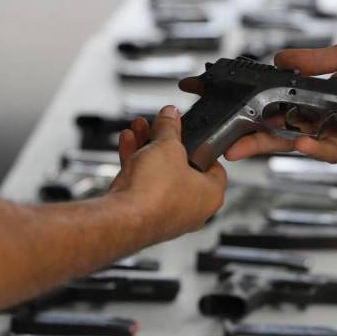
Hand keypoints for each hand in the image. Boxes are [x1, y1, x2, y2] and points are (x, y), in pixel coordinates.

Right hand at [109, 105, 226, 242]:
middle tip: (158, 127)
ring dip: (147, 150)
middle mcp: (192, 210)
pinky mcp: (145, 217)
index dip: (200, 145)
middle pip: (181, 168)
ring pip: (159, 176)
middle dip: (165, 143)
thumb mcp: (167, 146)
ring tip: (139, 130)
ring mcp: (167, 215)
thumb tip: (170, 116)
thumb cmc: (155, 193)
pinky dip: (136, 166)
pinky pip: (143, 186)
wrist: (122, 219)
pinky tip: (128, 145)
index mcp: (211, 195)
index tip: (188, 133)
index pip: (213, 165)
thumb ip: (169, 127)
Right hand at [224, 38, 336, 164]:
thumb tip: (279, 59)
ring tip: (295, 143)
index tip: (224, 124)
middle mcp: (330, 133)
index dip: (251, 125)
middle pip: (288, 144)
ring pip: (324, 152)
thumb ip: (315, 61)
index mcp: (318, 113)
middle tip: (236, 150)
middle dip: (262, 147)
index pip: (277, 121)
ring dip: (310, 147)